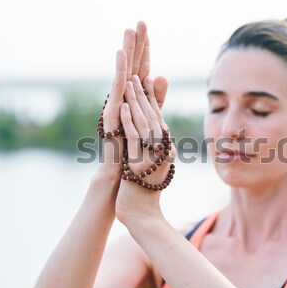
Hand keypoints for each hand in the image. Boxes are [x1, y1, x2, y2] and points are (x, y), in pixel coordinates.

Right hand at [96, 21, 167, 179]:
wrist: (124, 169)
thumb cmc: (136, 144)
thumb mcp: (151, 117)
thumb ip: (156, 97)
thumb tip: (161, 74)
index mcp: (134, 96)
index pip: (141, 68)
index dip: (144, 49)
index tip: (146, 28)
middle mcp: (124, 96)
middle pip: (132, 65)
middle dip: (136, 43)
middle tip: (139, 21)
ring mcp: (117, 103)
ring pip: (124, 73)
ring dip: (127, 51)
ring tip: (129, 30)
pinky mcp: (113, 112)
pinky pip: (118, 89)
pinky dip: (120, 71)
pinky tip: (121, 55)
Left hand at [115, 75, 176, 225]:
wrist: (142, 214)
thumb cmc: (145, 190)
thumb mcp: (151, 164)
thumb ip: (153, 146)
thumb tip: (157, 132)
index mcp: (164, 147)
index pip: (158, 118)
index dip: (152, 98)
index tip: (146, 79)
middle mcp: (161, 150)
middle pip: (152, 116)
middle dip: (144, 93)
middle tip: (138, 73)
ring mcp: (151, 156)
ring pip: (144, 124)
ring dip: (136, 101)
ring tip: (130, 82)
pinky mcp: (138, 164)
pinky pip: (134, 139)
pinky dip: (129, 122)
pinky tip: (123, 107)